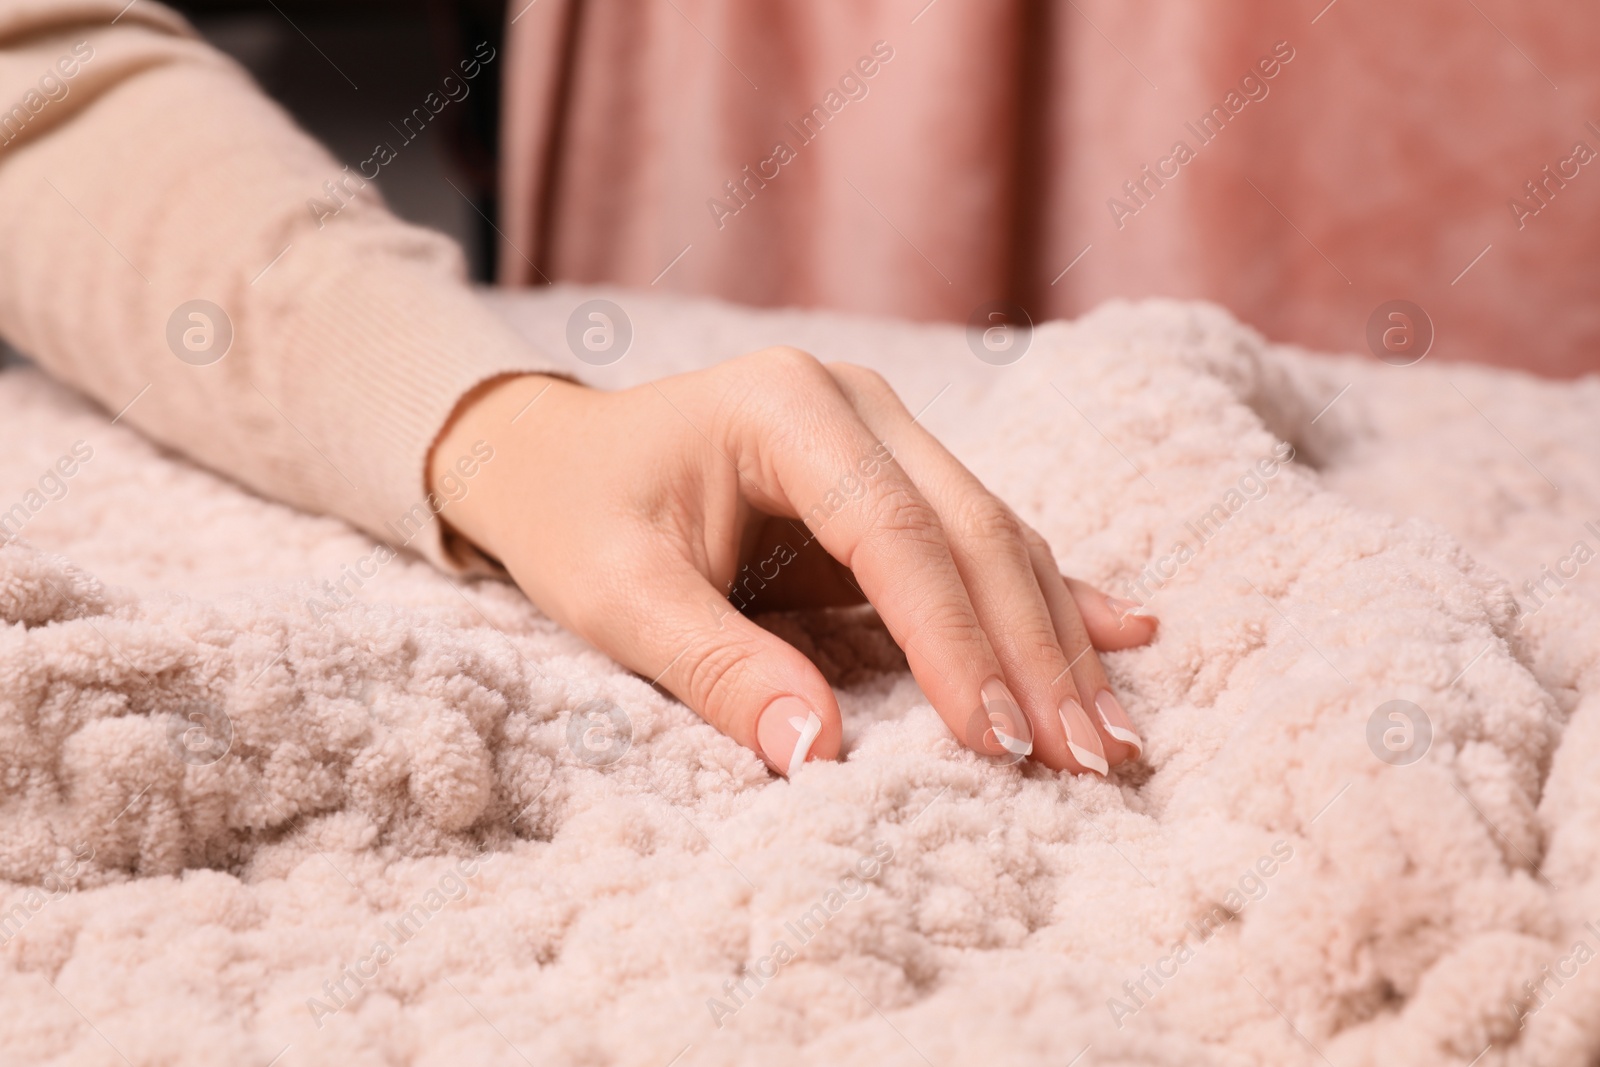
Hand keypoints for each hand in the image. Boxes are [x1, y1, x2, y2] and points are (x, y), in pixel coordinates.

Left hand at [429, 348, 1155, 776]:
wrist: (553, 458)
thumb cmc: (576, 517)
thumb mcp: (619, 595)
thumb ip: (717, 667)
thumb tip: (817, 755)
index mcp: (787, 407)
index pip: (895, 532)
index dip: (953, 640)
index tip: (997, 741)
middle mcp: (856, 405)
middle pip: (972, 530)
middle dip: (1033, 651)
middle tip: (1089, 759)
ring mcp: (886, 435)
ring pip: (996, 539)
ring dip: (1053, 640)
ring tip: (1109, 737)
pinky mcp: (896, 478)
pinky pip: (983, 541)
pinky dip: (1048, 596)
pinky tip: (1126, 630)